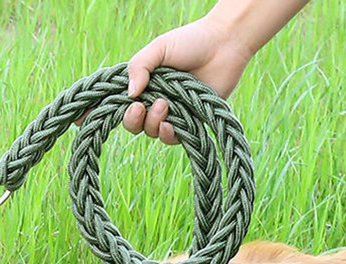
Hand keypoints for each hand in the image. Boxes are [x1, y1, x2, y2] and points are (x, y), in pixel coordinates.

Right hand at [123, 15, 252, 143]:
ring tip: (165, 105)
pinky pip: (173, 138)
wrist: (224, 45)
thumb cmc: (191, 42)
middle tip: (142, 106)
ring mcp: (173, 113)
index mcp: (145, 86)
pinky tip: (170, 124)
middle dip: (135, 120)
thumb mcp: (159, 48)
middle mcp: (155, 101)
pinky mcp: (190, 123)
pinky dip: (168, 134)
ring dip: (153, 123)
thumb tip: (130, 94)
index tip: (128, 105)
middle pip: (135, 124)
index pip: (124, 106)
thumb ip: (139, 66)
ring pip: (152, 131)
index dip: (121, 112)